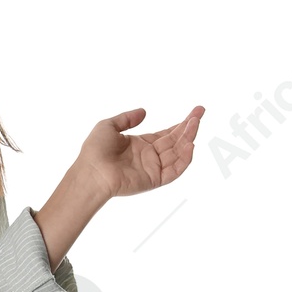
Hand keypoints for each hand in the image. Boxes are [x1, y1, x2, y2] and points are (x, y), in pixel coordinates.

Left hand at [76, 105, 203, 200]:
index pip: (166, 133)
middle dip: (189, 127)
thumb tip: (144, 111)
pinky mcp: (154, 180)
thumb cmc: (94, 151)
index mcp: (141, 144)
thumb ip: (127, 118)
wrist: (91, 172)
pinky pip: (174, 170)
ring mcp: (153, 168)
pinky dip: (184, 160)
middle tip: (200, 113)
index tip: (195, 112)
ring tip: (195, 124)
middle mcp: (149, 156)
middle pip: (175, 141)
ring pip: (177, 153)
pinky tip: (190, 145)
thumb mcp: (109, 126)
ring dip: (188, 139)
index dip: (181, 124)